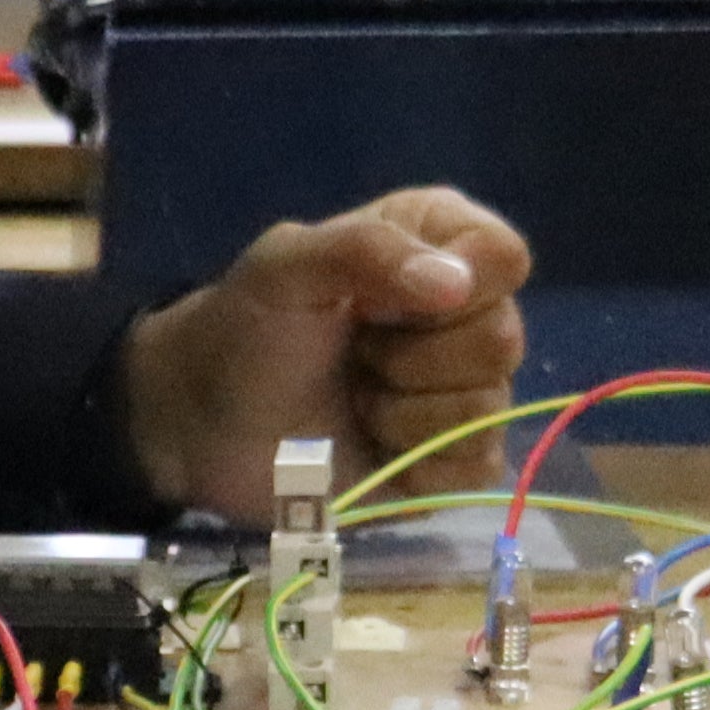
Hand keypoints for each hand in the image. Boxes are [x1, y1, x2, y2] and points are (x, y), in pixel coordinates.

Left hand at [115, 186, 531, 516]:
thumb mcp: (288, 265)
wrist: (204, 422)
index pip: (506, 258)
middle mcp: (468, 312)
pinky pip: (477, 467)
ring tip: (354, 397)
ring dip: (401, 413)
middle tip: (354, 353)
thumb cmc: (248, 328)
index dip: (458, 286)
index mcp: (442, 243)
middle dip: (411, 358)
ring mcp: (469, 390)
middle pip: (502, 339)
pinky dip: (414, 461)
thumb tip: (456, 285)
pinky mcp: (457, 461)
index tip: (383, 303)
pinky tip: (373, 444)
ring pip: (487, 408)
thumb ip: (367, 250)